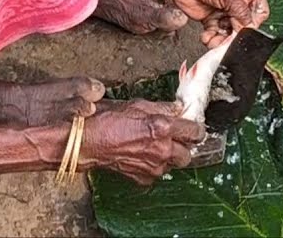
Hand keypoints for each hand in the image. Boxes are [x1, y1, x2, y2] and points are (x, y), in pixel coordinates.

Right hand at [82, 101, 204, 184]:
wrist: (86, 141)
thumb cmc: (107, 120)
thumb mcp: (138, 104)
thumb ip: (162, 108)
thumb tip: (177, 109)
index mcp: (163, 128)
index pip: (195, 132)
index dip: (194, 129)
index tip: (192, 127)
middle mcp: (162, 150)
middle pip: (188, 154)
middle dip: (183, 146)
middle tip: (174, 138)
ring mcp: (153, 167)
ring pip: (172, 165)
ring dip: (168, 157)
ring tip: (154, 147)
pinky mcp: (143, 178)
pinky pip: (156, 173)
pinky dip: (153, 166)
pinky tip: (142, 156)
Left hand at [172, 0, 268, 46]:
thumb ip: (241, 13)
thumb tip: (247, 30)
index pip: (260, 11)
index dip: (253, 23)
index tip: (243, 31)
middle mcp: (239, 0)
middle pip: (244, 25)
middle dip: (235, 34)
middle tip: (228, 41)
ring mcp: (225, 10)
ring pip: (230, 32)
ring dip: (222, 39)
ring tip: (214, 42)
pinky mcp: (212, 18)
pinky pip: (216, 33)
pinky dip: (212, 38)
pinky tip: (207, 37)